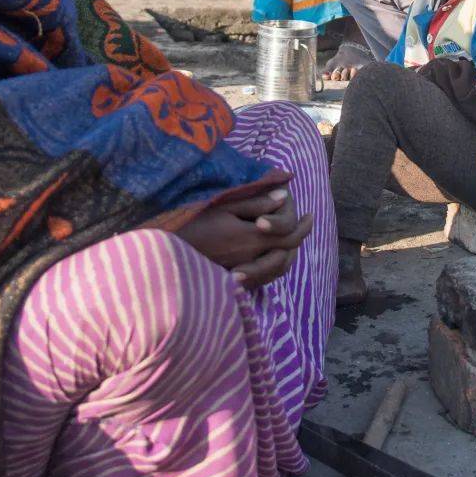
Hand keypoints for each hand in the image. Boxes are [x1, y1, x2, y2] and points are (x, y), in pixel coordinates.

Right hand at [176, 186, 313, 287]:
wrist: (165, 254)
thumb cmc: (191, 222)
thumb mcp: (222, 206)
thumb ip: (254, 202)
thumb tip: (283, 195)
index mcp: (249, 239)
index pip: (289, 235)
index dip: (303, 226)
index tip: (310, 214)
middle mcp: (249, 259)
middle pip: (287, 254)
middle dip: (300, 238)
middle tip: (306, 223)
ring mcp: (241, 273)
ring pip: (277, 269)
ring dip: (289, 254)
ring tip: (292, 239)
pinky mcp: (232, 281)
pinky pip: (263, 279)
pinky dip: (274, 266)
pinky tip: (272, 254)